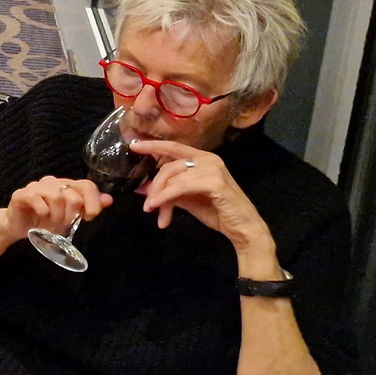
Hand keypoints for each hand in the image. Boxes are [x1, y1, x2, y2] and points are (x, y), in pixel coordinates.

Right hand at [0, 176, 111, 242]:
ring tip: (51, 222)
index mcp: (66, 185)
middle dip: (71, 215)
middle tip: (64, 222)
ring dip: (56, 216)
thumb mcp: (71, 217)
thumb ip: (89, 207)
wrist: (20, 227)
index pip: (87, 186)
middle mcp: (52, 182)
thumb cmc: (46, 221)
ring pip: (56, 198)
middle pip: (73, 195)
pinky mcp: (22, 194)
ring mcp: (36, 186)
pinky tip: (40, 217)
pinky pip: (38, 201)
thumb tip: (108, 200)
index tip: (88, 217)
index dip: (92, 203)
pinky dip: (43, 213)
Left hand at [130, 139, 273, 252]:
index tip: (133, 145)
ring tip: (152, 211)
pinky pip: (181, 187)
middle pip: (169, 165)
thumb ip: (167, 190)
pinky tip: (158, 208)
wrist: (242, 229)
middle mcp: (208, 159)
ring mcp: (213, 169)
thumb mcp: (186, 199)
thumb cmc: (216, 211)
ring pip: (173, 177)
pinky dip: (166, 197)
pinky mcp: (215, 182)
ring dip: (159, 195)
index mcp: (202, 158)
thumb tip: (141, 188)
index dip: (152, 145)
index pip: (173, 147)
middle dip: (154, 185)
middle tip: (147, 204)